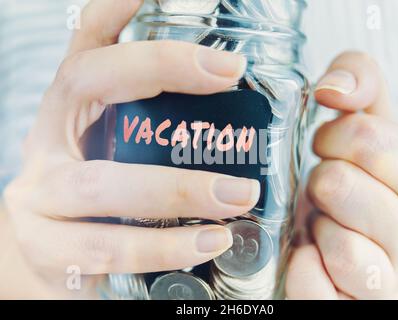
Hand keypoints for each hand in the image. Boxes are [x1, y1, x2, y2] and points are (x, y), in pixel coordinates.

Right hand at [3, 0, 258, 297]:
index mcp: (73, 107)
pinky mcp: (48, 248)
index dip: (117, 6)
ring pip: (103, 183)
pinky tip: (209, 242)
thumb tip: (240, 122)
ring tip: (238, 195)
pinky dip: (165, 247)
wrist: (48, 256)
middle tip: (229, 71)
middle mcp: (50, 137)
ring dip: (179, 188)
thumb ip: (160, 132)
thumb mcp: (118, 151)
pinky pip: (108, 249)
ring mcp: (42, 193)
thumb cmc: (97, 199)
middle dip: (160, 67)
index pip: (90, 41)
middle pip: (89, 82)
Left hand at [286, 52, 397, 298]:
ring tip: (323, 223)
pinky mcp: (352, 307)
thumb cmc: (373, 189)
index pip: (370, 140)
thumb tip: (332, 86)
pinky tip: (307, 255)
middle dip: (320, 179)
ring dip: (316, 227)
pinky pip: (316, 290)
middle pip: (339, 185)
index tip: (327, 146)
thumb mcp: (377, 128)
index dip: (333, 136)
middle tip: (325, 187)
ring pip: (339, 247)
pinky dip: (303, 271)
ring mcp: (386, 281)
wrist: (385, 257)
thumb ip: (362, 83)